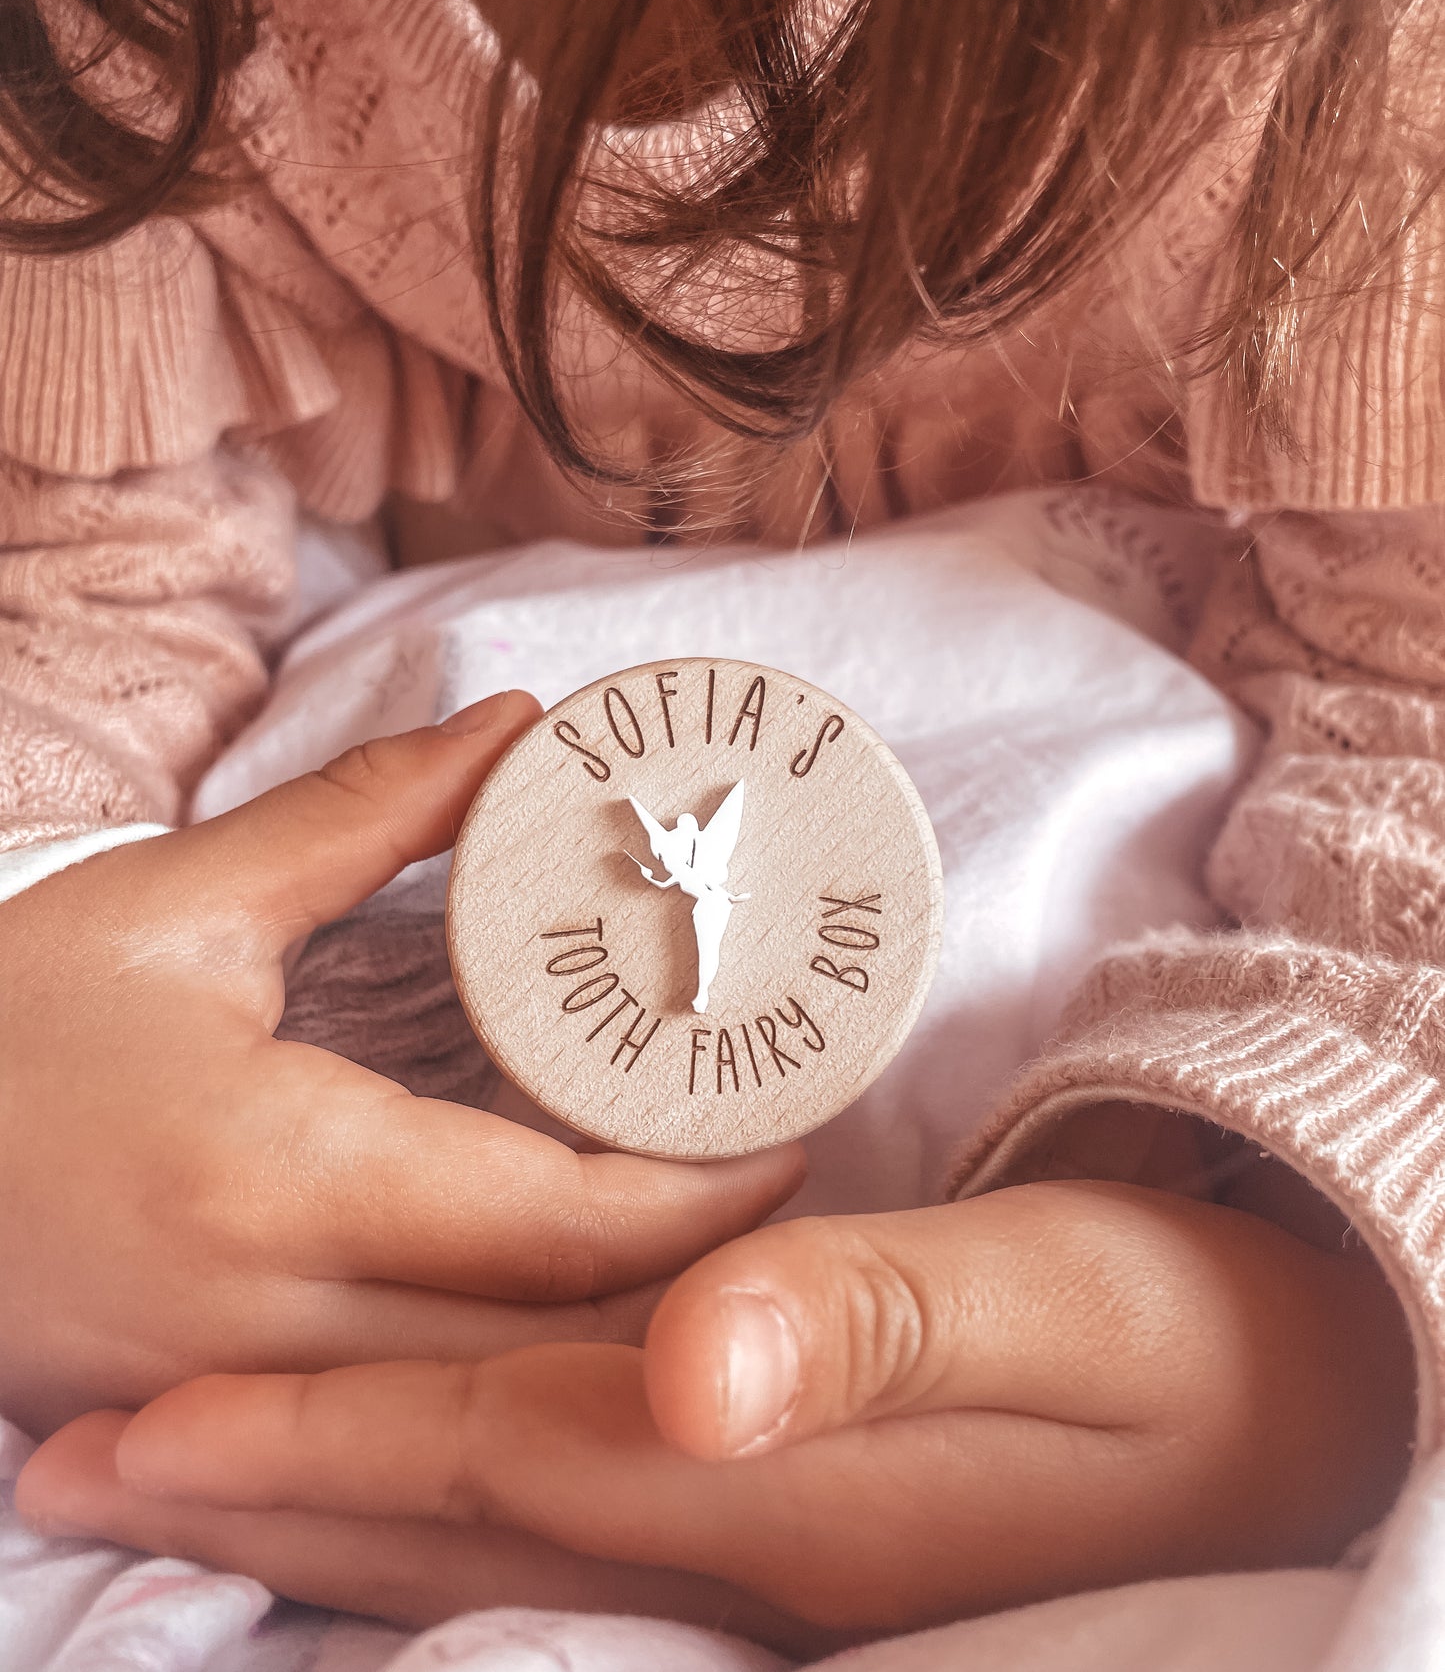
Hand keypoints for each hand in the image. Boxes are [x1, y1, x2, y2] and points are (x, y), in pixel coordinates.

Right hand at [0, 692, 801, 1435]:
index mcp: (274, 1176)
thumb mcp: (184, 903)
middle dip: (686, 1288)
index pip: (556, 1225)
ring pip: (484, 1415)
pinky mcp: (202, 1427)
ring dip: (607, 1350)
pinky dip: (496, 1391)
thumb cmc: (2, 1018)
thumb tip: (518, 730)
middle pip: (546, 1346)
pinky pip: (395, 1437)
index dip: (698, 1198)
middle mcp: (263, 1320)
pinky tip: (555, 1326)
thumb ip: (368, 815)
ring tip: (706, 1254)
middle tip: (777, 1193)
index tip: (788, 1138)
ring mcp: (229, 1400)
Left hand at [17, 1181, 1412, 1646]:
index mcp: (763, 1477)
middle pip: (445, 1511)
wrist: (1270, 1413)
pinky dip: (455, 1492)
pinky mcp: (783, 1511)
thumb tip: (693, 1360)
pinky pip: (564, 1515)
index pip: (482, 1451)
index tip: (136, 1420)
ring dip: (324, 1502)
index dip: (306, 1441)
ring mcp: (753, 1542)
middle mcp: (729, 1533)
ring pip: (486, 1529)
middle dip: (260, 1491)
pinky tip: (406, 1467)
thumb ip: (876, 1331)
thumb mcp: (1049, 1315)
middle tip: (82, 1461)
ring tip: (180, 1473)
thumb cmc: (1166, 1341)